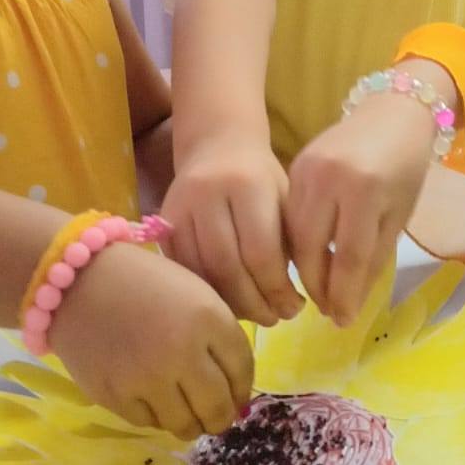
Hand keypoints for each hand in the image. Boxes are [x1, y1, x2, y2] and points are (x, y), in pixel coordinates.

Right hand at [49, 242, 253, 438]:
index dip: (243, 388)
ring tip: (188, 418)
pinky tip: (155, 402)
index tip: (237, 395)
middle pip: (217, 406)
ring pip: (185, 424)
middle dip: (221, 417)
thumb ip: (219, 334)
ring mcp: (147, 377)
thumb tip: (237, 390)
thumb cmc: (142, 280)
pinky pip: (149, 423)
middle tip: (217, 418)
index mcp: (208, 317)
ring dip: (192, 425)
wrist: (79, 279)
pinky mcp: (115, 395)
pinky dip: (157, 417)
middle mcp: (182, 351)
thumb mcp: (193, 292)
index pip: (242, 370)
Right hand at [160, 137, 300, 325]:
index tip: (296, 307)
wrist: (217, 144)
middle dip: (255, 302)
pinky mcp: (162, 222)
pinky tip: (227, 302)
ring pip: (201, 272)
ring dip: (229, 303)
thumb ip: (292, 242)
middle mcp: (208, 194)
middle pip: (228, 266)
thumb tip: (302, 298)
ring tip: (253, 315)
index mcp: (247, 185)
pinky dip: (205, 292)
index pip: (261, 252)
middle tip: (275, 319)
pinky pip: (182, 269)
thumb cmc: (262, 178)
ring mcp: (179, 208)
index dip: (278, 289)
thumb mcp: (286, 199)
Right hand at [286, 94, 436, 325]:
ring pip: (293, 235)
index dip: (345, 293)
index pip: (349, 255)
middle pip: (311, 247)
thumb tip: (349, 302)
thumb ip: (374, 257)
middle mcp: (328, 179)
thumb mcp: (398, 214)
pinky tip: (308, 261)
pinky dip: (297, 243)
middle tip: (326, 311)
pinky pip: (289, 216)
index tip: (343, 321)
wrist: (391, 113)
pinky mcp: (293, 166)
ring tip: (317, 292)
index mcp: (364, 190)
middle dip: (317, 286)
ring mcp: (305, 170)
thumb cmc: (406, 167)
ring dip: (303, 268)